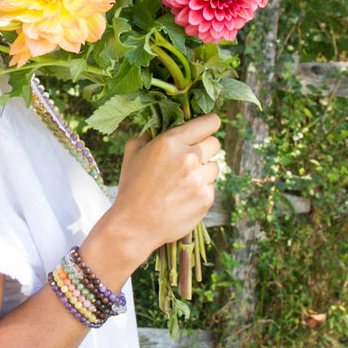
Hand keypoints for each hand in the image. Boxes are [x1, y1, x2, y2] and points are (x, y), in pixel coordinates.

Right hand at [81, 114, 220, 288]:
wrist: (135, 224)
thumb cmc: (132, 186)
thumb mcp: (133, 151)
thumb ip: (149, 134)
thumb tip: (162, 125)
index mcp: (171, 142)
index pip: (208, 123)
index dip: (209, 124)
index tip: (208, 127)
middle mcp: (189, 157)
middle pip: (215, 144)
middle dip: (205, 148)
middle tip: (190, 158)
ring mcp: (200, 179)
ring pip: (214, 167)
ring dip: (202, 171)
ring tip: (182, 182)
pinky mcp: (206, 199)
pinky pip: (210, 187)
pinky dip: (200, 190)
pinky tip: (182, 197)